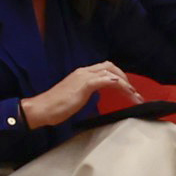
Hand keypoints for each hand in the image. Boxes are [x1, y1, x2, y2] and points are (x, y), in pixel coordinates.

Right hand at [21, 62, 140, 127]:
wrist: (42, 108)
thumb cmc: (56, 106)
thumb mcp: (75, 97)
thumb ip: (86, 93)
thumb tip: (96, 96)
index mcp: (82, 74)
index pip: (104, 69)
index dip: (118, 77)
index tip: (127, 89)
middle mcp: (84, 71)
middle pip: (110, 67)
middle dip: (124, 77)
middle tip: (133, 91)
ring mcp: (84, 77)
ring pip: (109, 73)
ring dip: (124, 83)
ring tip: (133, 94)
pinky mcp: (84, 85)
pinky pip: (103, 80)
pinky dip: (115, 83)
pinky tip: (123, 88)